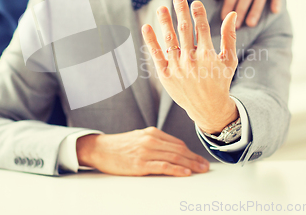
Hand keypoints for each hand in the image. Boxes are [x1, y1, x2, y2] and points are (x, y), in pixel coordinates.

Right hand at [76, 127, 209, 176]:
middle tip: (205, 166)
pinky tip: (185, 173)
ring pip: (174, 157)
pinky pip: (163, 166)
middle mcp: (151, 140)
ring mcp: (146, 151)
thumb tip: (173, 152)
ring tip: (201, 170)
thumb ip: (155, 143)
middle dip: (195, 159)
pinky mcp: (140, 163)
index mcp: (152, 133)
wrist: (100, 149)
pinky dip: (176, 169)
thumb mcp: (139, 138)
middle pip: (179, 150)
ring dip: (191, 165)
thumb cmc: (119, 146)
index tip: (199, 159)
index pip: (177, 143)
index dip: (191, 152)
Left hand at [141, 0, 238, 133]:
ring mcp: (176, 67)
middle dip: (181, 11)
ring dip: (164, 21)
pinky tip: (146, 27)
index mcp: (208, 55)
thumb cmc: (220, 81)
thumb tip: (232, 14)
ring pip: (169, 39)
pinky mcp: (165, 75)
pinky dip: (150, 40)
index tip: (194, 2)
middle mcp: (191, 60)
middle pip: (184, 29)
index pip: (201, 27)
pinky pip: (156, 54)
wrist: (208, 108)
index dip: (197, 13)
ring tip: (161, 8)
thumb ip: (230, 36)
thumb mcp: (230, 60)